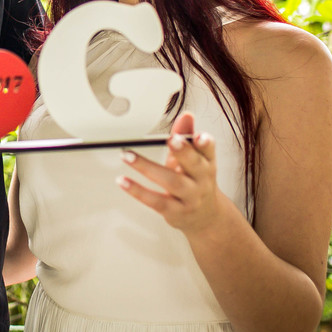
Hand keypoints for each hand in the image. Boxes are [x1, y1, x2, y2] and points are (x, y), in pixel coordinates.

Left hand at [118, 111, 222, 234]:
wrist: (205, 217)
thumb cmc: (194, 182)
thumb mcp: (193, 159)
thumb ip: (186, 136)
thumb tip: (186, 115)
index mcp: (206, 163)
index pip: (208, 150)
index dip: (205, 143)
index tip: (199, 136)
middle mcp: (201, 180)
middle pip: (194, 165)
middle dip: (184, 152)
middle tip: (172, 139)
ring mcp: (189, 197)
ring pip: (171, 182)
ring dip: (148, 168)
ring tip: (128, 156)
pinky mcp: (175, 212)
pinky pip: (156, 201)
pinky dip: (138, 191)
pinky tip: (123, 181)